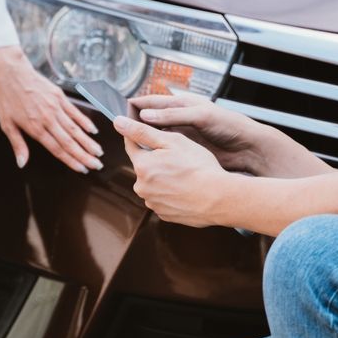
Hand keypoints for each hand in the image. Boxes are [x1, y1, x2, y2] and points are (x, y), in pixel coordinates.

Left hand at [0, 45, 102, 173]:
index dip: (71, 161)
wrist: (10, 71)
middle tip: (97, 165)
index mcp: (35, 128)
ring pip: (75, 128)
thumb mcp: (6, 123)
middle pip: (70, 141)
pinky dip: (84, 122)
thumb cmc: (5, 97)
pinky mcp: (59, 96)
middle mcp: (48, 119)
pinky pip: (74, 112)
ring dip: (88, 141)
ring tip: (98, 152)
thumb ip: (17, 144)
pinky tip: (92, 130)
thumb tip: (22, 163)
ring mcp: (55, 107)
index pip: (57, 149)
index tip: (82, 169)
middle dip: (85, 155)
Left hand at [115, 115, 230, 227]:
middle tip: (178, 156)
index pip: (131, 145)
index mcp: (142, 166)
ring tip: (185, 174)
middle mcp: (142, 187)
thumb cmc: (199, 167)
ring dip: (164, 177)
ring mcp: (153, 203)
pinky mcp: (164, 215)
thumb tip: (118, 122)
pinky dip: (171, 192)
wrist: (219, 199)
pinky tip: (187, 188)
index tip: (147, 131)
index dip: (139, 136)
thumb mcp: (172, 141)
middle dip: (156, 159)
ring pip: (154, 183)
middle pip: (144, 166)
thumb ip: (142, 131)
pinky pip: (163, 198)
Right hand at [131, 93, 268, 173]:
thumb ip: (173, 115)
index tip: (119, 110)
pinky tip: (150, 159)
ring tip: (130, 147)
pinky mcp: (187, 150)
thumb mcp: (201, 116)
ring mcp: (183, 135)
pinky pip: (166, 150)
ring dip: (146, 140)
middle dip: (137, 124)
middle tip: (120, 131)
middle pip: (151, 119)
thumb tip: (145, 115)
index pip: (152, 101)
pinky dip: (156, 153)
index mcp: (183, 104)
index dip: (136, 105)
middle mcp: (180, 118)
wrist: (249, 149)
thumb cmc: (229, 126)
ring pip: (157, 137)